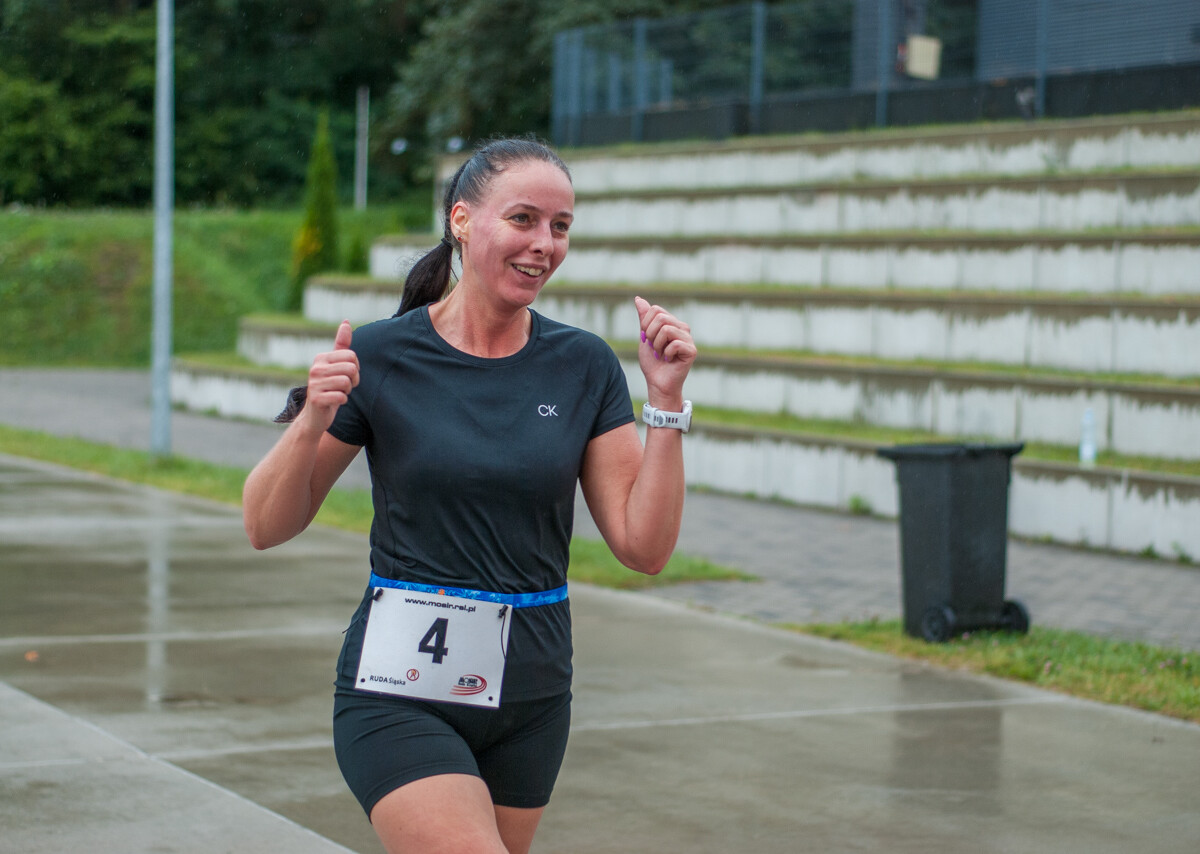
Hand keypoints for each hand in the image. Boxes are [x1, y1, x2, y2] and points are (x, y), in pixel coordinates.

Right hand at [300, 320, 358, 434]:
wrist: (315, 416)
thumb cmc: (329, 389)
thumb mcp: (335, 366)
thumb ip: (341, 345)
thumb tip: (346, 321)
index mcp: (321, 358)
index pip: (351, 355)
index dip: (355, 368)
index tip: (347, 376)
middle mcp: (315, 369)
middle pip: (351, 368)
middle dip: (353, 380)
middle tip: (344, 387)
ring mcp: (314, 384)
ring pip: (347, 382)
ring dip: (347, 391)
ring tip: (338, 394)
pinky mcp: (316, 399)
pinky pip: (341, 397)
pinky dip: (342, 401)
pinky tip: (334, 402)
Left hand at [635, 296, 695, 405]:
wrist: (657, 383)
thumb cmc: (652, 362)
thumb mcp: (644, 337)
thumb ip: (644, 318)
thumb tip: (638, 299)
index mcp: (672, 323)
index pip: (655, 309)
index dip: (645, 324)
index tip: (646, 339)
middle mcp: (682, 328)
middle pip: (661, 317)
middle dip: (650, 335)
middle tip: (654, 348)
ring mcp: (688, 339)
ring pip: (666, 329)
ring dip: (657, 345)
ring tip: (660, 354)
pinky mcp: (692, 350)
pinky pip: (674, 343)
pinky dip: (666, 353)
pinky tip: (669, 360)